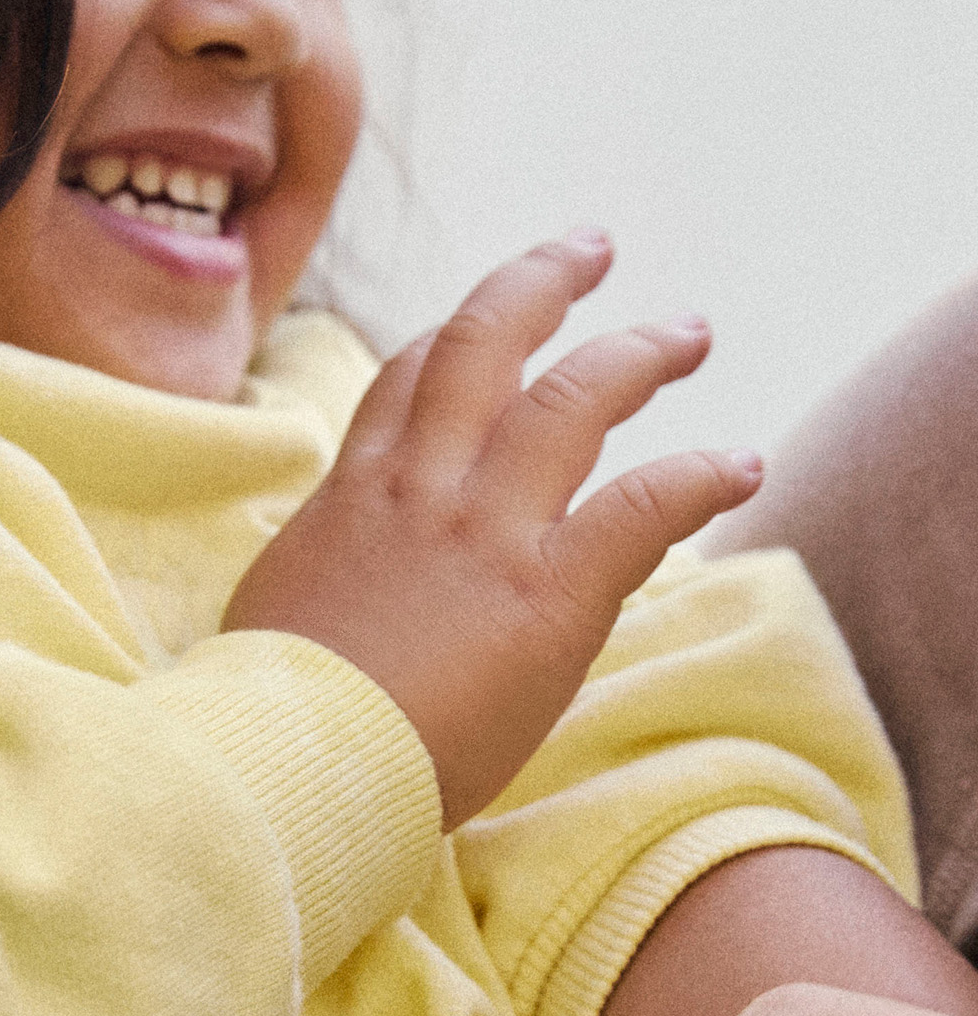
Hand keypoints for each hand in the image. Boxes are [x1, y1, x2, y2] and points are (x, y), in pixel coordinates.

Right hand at [222, 231, 762, 826]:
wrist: (292, 765)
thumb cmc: (275, 717)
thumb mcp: (281, 610)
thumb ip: (324, 567)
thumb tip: (330, 572)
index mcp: (355, 494)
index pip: (410, 375)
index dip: (460, 331)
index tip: (500, 314)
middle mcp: (421, 489)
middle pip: (485, 342)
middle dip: (544, 281)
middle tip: (593, 249)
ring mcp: (485, 533)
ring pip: (573, 397)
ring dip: (639, 353)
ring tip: (688, 332)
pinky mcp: (547, 594)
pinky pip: (642, 506)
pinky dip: (700, 477)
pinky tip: (740, 467)